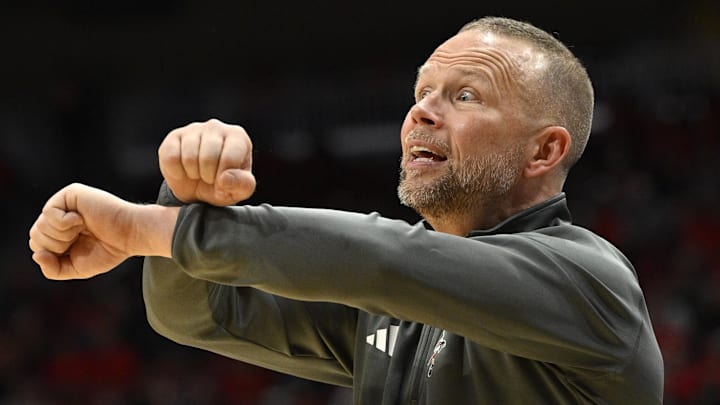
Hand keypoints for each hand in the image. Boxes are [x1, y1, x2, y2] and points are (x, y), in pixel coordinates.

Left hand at [28, 183, 175, 279]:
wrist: (131, 234)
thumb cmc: (110, 250)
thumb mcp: (76, 268)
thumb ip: (53, 268)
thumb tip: (36, 255)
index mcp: (61, 231)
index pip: (37, 244)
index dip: (53, 254)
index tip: (77, 250)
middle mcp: (61, 215)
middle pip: (35, 235)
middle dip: (57, 245)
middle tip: (80, 239)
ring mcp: (65, 203)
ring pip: (40, 226)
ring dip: (62, 235)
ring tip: (83, 229)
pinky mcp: (71, 193)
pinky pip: (48, 213)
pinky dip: (64, 223)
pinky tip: (81, 220)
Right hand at [158, 118, 255, 205]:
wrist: (199, 187)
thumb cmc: (225, 184)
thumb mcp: (240, 190)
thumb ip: (243, 185)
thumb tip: (225, 178)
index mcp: (238, 137)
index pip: (230, 158)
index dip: (224, 177)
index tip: (223, 180)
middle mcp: (216, 127)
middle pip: (208, 157)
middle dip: (208, 176)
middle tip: (209, 178)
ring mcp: (193, 129)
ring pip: (189, 157)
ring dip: (193, 173)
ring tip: (198, 173)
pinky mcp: (174, 137)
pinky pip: (170, 157)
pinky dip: (176, 172)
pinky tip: (183, 171)